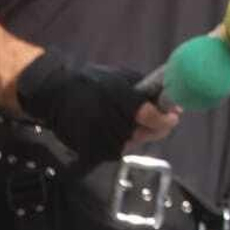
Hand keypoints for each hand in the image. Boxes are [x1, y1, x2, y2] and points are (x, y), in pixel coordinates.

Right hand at [15, 49, 178, 161]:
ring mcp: (104, 141)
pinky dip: (119, 141)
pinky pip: (114, 150)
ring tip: (131, 121)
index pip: (155, 118)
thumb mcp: (122, 78)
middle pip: (146, 134)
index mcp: (126, 103)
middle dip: (157, 128)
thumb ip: (146, 89)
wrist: (55, 95)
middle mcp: (117, 125)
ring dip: (137, 134)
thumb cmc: (91, 82)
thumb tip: (169, 100)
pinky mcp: (92, 152)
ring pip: (132, 143)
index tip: (174, 115)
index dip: (167, 118)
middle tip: (161, 120)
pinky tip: (114, 128)